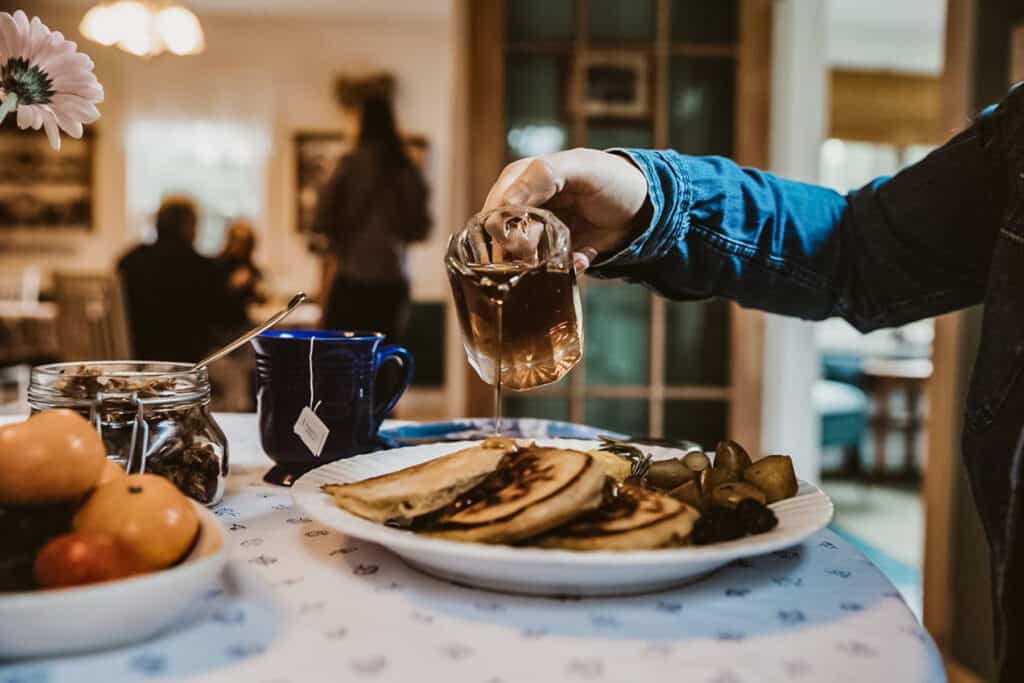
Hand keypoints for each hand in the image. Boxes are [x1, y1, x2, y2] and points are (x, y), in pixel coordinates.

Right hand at [482, 148, 648, 271]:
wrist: (640, 205)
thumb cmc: (609, 177)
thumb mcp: (578, 167)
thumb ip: (542, 176)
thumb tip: (505, 203)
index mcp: (518, 182)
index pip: (493, 212)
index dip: (504, 231)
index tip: (526, 239)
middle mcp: (521, 209)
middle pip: (504, 242)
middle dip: (526, 250)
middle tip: (546, 248)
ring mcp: (537, 233)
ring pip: (523, 260)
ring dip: (545, 263)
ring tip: (570, 253)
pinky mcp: (554, 253)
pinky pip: (549, 271)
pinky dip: (567, 268)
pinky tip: (583, 257)